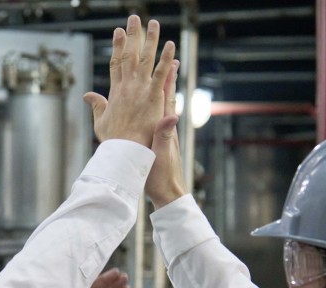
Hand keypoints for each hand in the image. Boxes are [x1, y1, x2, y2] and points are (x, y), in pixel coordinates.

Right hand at [84, 16, 176, 147]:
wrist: (124, 153)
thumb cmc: (113, 142)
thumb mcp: (101, 122)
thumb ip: (97, 106)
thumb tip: (87, 95)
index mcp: (115, 93)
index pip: (116, 64)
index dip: (117, 46)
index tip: (118, 32)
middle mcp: (126, 87)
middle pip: (129, 56)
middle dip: (131, 36)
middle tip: (133, 19)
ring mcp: (139, 91)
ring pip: (146, 60)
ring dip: (150, 40)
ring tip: (153, 23)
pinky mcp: (152, 98)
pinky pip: (161, 75)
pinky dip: (165, 60)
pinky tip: (170, 45)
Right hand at [147, 60, 188, 208]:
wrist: (166, 192)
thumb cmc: (162, 176)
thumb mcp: (160, 153)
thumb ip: (164, 134)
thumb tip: (172, 115)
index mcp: (165, 127)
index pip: (166, 97)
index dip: (168, 79)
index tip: (171, 60)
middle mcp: (166, 126)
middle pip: (166, 96)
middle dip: (167, 77)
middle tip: (171, 57)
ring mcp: (163, 133)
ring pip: (161, 105)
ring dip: (162, 88)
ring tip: (165, 73)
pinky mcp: (159, 141)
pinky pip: (156, 117)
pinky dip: (155, 106)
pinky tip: (153, 103)